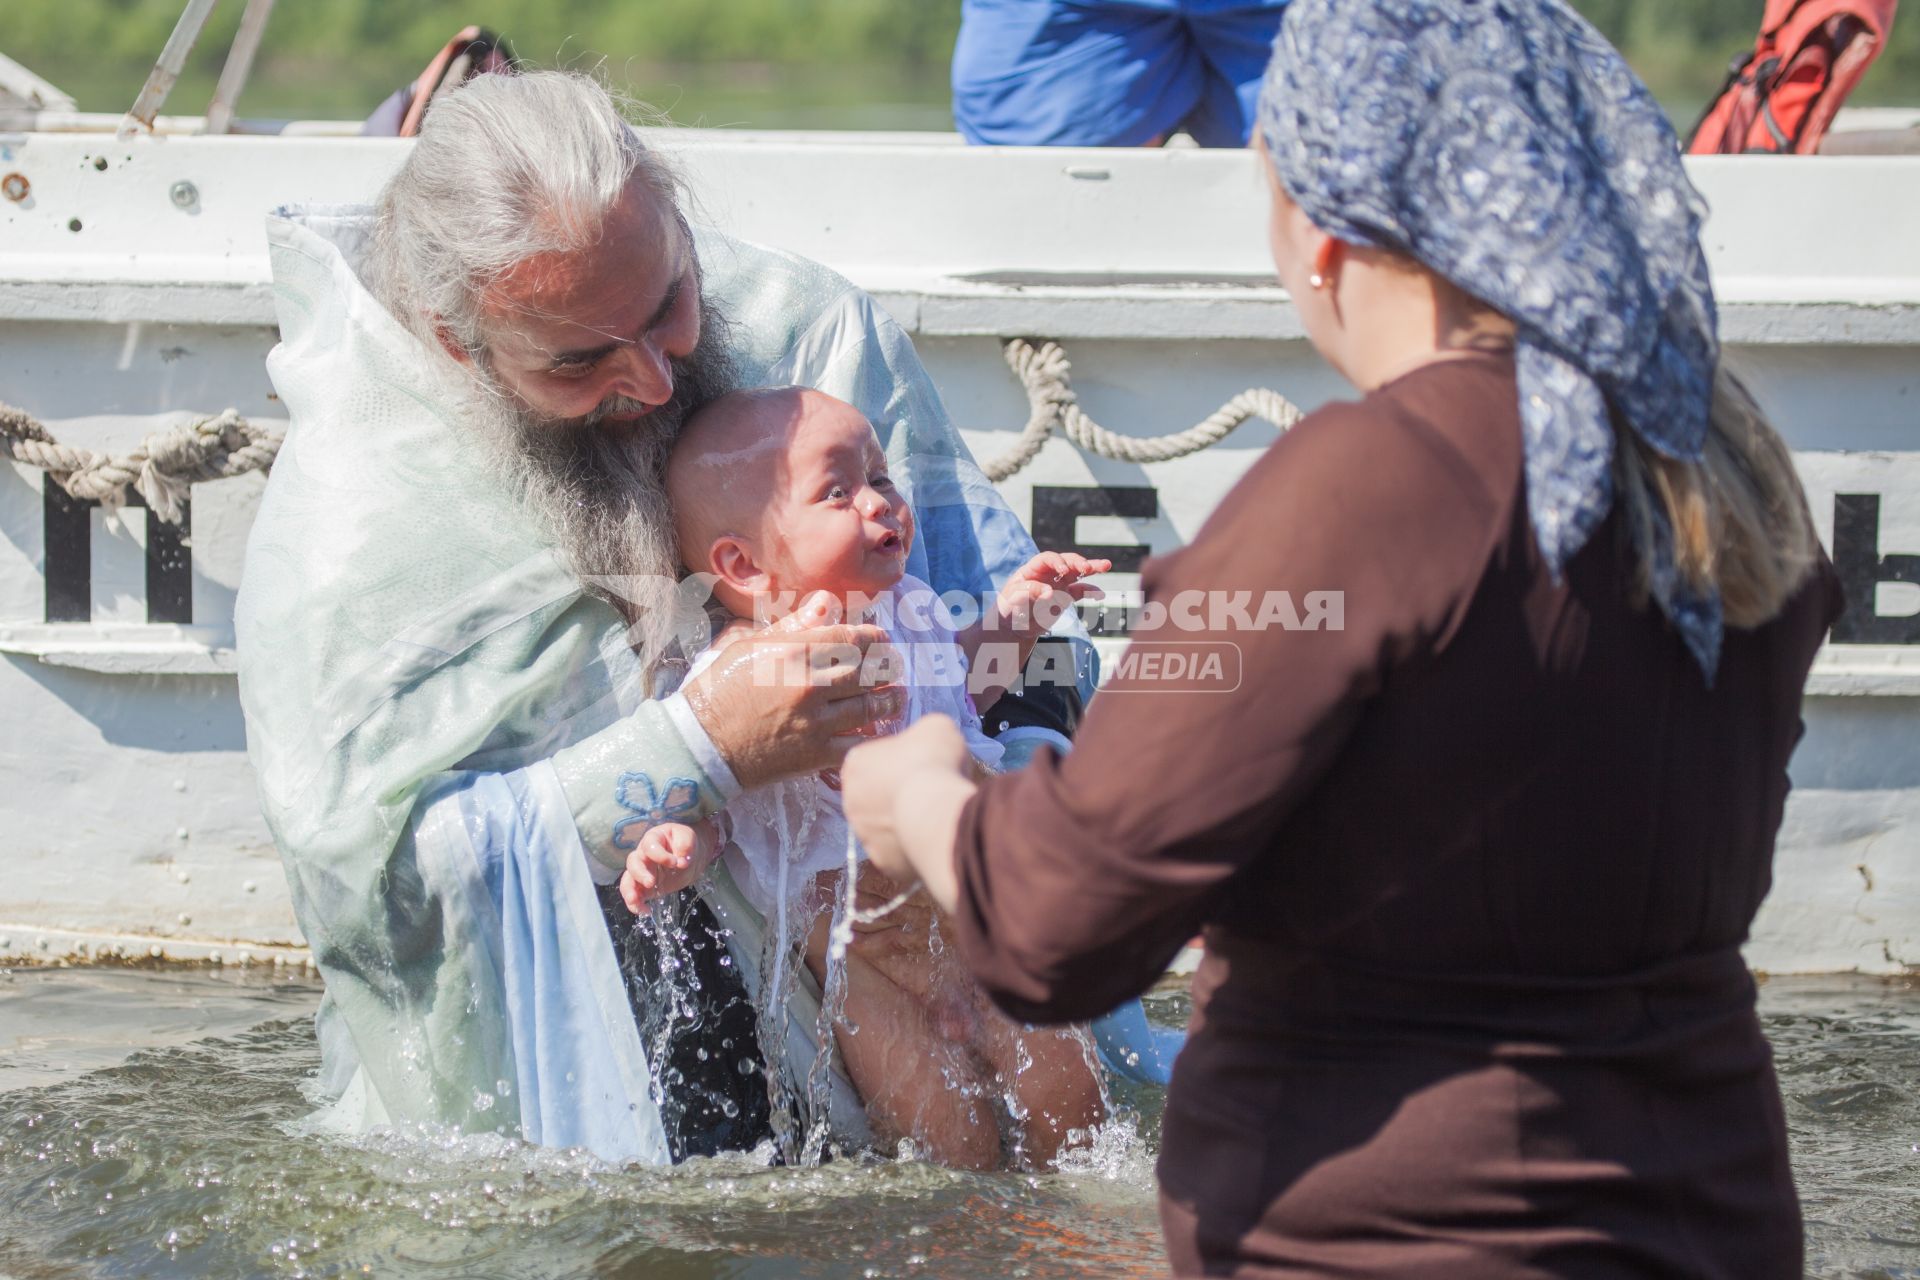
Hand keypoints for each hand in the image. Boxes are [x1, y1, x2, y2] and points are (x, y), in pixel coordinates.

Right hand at [618, 819, 714, 912]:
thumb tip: (681, 861)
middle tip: (651, 882)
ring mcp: (641, 872)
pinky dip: (636, 904)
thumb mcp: (688, 838)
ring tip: (635, 901)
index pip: (650, 846)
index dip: (660, 855)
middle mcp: (643, 855)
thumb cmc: (684, 844)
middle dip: (640, 873)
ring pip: (628, 880)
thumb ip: (685, 845)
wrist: (686, 857)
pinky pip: (634, 895)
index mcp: (653, 839)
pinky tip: (645, 911)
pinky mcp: (644, 888)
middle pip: (633, 862)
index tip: (675, 863)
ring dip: (629, 891)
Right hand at [680, 591, 903, 789]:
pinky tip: (882, 729)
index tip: (882, 637)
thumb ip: (792, 626)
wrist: (700, 744)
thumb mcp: (749, 646)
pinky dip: (874, 736)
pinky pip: (857, 744)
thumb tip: (826, 602)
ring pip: (870, 706)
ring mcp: (815, 722)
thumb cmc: (719, 689)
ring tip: (898, 694)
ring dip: (890, 698)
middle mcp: (809, 685)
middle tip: (894, 664)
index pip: (850, 638)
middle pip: (867, 670)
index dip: (873, 636)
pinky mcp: (814, 755)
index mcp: (793, 653)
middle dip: (887, 665)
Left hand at [842, 714, 974, 887]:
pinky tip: (935, 837)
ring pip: (887, 827)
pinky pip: (901, 852)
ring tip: (936, 816)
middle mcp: (850, 801)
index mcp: (856, 763)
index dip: (899, 761)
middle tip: (929, 791)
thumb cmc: (931, 761)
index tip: (921, 764)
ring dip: (906, 822)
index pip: (873, 760)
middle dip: (899, 794)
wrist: (934, 811)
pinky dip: (915, 847)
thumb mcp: (934, 728)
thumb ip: (923, 733)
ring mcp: (864, 835)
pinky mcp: (883, 862)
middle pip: (877, 795)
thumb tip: (928, 743)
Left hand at [997, 552, 1110, 639]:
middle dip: (1078, 562)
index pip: (1048, 559)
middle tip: (1087, 568)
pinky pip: (1081, 592)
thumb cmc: (1009, 608)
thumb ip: (1029, 592)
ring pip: (1078, 573)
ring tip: (1106, 565)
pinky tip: (1100, 594)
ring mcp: (1059, 584)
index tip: (1063, 571)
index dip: (1057, 562)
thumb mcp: (1013, 599)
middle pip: (1066, 561)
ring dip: (1091, 568)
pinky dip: (1091, 592)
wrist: (1014, 626)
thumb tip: (1050, 592)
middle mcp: (1049, 573)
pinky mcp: (1066, 597)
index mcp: (1033, 569)